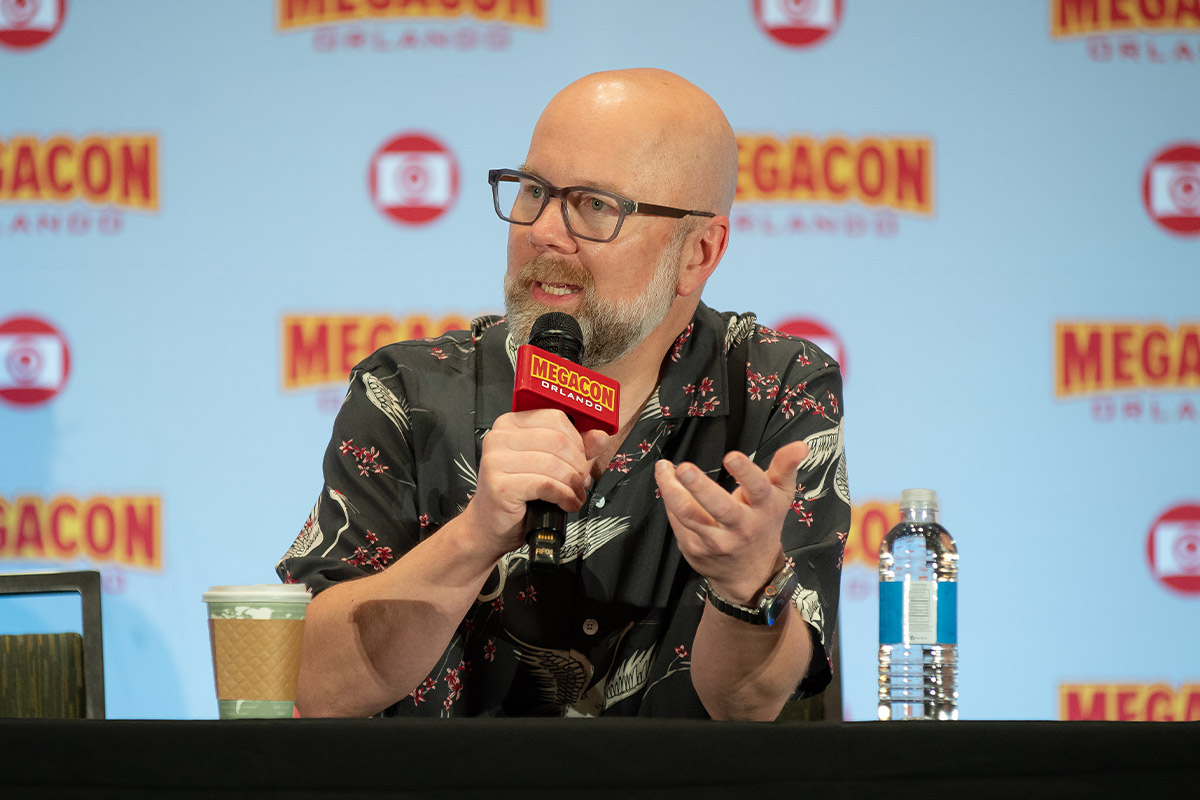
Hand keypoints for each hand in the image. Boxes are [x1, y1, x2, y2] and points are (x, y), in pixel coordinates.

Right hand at [462, 409, 606, 559]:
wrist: (489, 526)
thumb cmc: (518, 495)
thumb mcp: (548, 464)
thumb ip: (575, 447)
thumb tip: (600, 437)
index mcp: (510, 424)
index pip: (556, 418)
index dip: (578, 440)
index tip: (582, 458)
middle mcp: (499, 437)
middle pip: (558, 440)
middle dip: (578, 464)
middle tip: (581, 481)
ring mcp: (496, 460)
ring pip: (554, 464)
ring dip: (574, 484)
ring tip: (575, 495)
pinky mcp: (501, 485)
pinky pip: (546, 485)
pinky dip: (564, 496)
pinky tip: (567, 504)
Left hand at [654, 441, 808, 603]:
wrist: (749, 574)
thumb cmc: (763, 523)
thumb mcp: (779, 495)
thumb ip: (785, 467)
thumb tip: (801, 444)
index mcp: (763, 509)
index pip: (758, 489)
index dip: (746, 473)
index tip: (731, 456)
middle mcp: (741, 528)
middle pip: (720, 507)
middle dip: (700, 487)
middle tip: (684, 469)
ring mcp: (716, 542)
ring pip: (690, 515)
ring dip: (672, 490)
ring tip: (663, 468)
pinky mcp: (695, 549)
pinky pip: (678, 522)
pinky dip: (669, 501)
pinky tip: (665, 483)